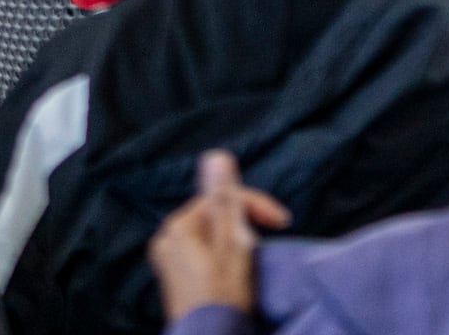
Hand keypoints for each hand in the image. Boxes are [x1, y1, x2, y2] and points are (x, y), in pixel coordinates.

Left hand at [148, 149, 290, 322]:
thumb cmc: (225, 295)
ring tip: (252, 259)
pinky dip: (222, 254)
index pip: (223, 198)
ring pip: (211, 234)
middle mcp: (167, 237)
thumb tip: (215, 154)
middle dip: (244, 224)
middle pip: (215, 215)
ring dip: (235, 239)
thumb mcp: (232, 244)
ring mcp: (168, 259)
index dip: (255, 206)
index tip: (282, 222)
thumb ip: (225, 200)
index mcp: (179, 225)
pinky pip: (203, 252)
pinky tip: (234, 271)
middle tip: (265, 243)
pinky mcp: (175, 277)